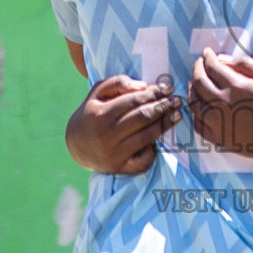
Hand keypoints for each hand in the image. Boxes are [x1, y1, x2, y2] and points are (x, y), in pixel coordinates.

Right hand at [66, 75, 183, 174]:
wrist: (75, 146)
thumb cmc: (91, 115)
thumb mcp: (96, 93)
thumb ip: (117, 83)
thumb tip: (142, 86)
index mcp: (101, 114)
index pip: (134, 101)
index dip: (154, 93)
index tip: (168, 88)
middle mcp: (107, 135)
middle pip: (143, 118)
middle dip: (163, 107)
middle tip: (178, 100)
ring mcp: (114, 154)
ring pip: (147, 137)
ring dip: (165, 125)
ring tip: (177, 114)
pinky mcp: (120, 168)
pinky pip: (143, 161)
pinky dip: (153, 151)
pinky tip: (159, 140)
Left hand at [189, 49, 252, 153]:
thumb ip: (246, 64)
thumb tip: (223, 59)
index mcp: (236, 86)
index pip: (212, 67)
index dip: (207, 57)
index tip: (207, 53)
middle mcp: (222, 104)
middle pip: (199, 82)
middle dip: (197, 69)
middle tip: (199, 63)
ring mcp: (218, 123)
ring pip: (194, 103)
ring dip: (192, 89)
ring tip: (196, 83)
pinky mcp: (219, 139)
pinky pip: (198, 124)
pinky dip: (195, 113)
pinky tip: (199, 106)